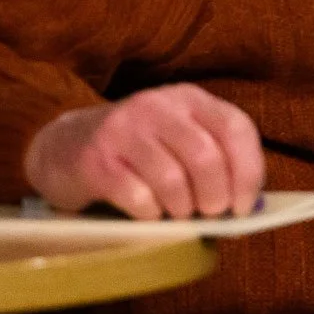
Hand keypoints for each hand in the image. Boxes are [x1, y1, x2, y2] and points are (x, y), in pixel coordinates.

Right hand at [23, 84, 266, 218]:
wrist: (64, 146)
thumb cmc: (136, 153)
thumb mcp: (177, 141)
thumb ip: (214, 162)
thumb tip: (249, 206)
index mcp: (189, 98)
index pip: (235, 128)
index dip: (248, 171)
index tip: (246, 206)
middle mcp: (158, 106)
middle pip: (206, 157)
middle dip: (215, 196)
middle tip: (210, 214)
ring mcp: (124, 129)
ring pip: (172, 179)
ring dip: (182, 209)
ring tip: (178, 215)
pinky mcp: (95, 159)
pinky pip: (137, 196)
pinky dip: (150, 214)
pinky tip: (148, 213)